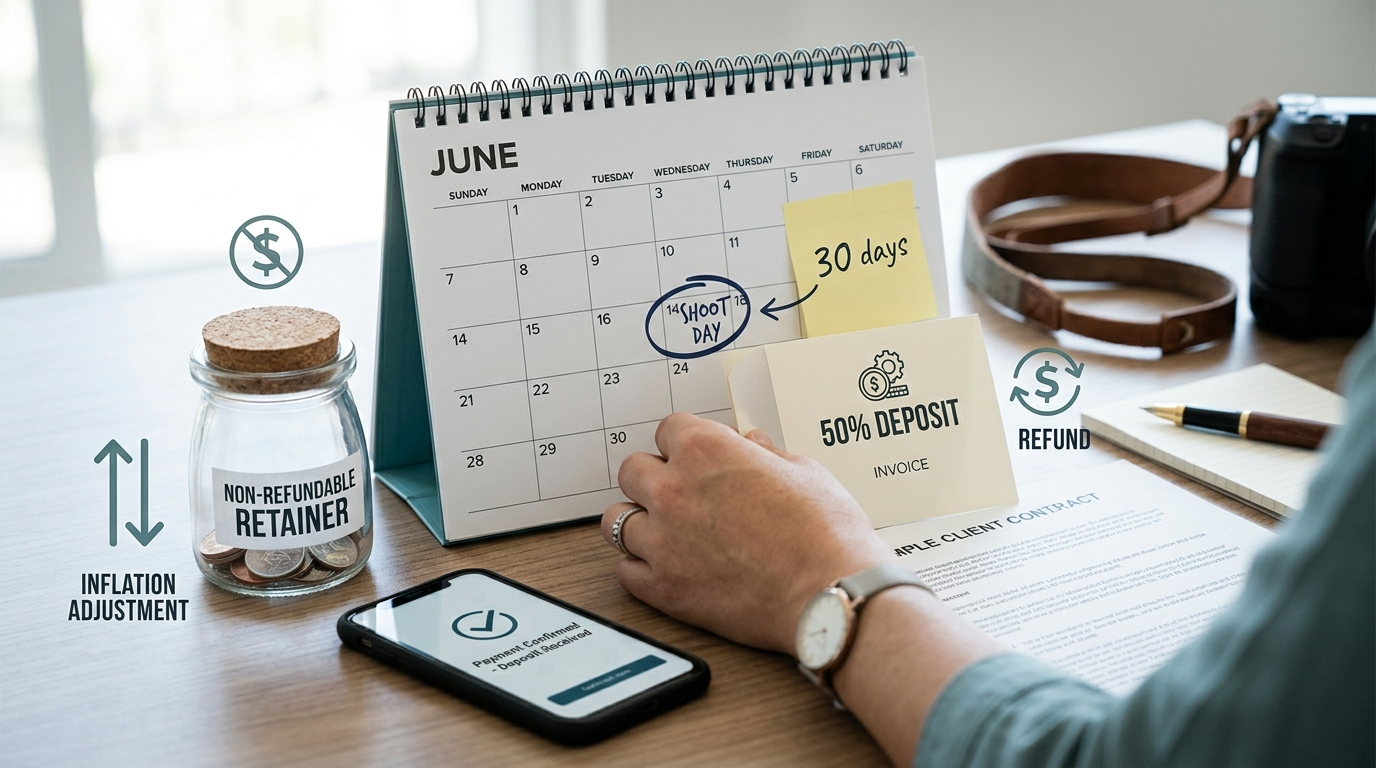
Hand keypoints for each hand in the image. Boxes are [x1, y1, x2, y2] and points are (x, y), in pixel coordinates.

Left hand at [600, 412, 895, 654]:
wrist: (830, 594)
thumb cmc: (825, 534)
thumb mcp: (804, 471)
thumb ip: (767, 454)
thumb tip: (753, 446)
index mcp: (706, 451)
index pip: (667, 429)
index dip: (685, 443)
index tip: (694, 456)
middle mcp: (673, 491)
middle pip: (632, 470)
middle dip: (654, 477)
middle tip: (679, 492)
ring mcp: (662, 542)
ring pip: (617, 520)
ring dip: (639, 521)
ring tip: (664, 530)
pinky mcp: (663, 588)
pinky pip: (625, 571)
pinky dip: (640, 567)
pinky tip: (664, 567)